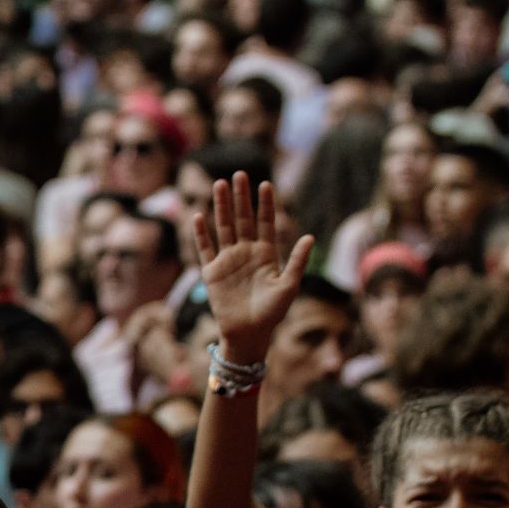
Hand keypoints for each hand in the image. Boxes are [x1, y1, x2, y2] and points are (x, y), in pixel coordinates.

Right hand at [190, 174, 314, 354]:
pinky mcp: (212, 272)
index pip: (265, 222)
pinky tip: (199, 215)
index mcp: (266, 254)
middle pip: (242, 219)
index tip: (266, 184)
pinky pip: (205, 248)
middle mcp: (246, 252)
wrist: (248, 333)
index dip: (266, 204)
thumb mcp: (289, 286)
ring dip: (221, 207)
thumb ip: (296, 261)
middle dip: (241, 197)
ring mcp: (228, 260)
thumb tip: (310, 236)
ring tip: (219, 185)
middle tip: (239, 174)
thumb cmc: (272, 313)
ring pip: (224, 227)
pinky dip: (201, 233)